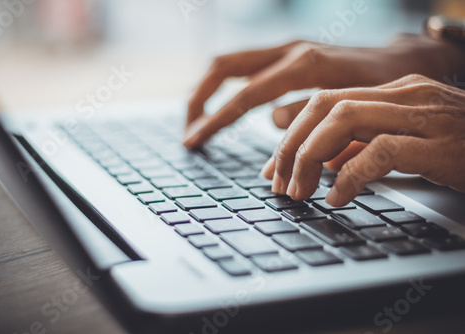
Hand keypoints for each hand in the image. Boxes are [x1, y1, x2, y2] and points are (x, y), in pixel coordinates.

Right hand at [184, 34, 464, 147]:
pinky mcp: (288, 55)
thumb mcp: (353, 105)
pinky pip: (247, 68)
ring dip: (209, 91)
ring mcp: (287, 49)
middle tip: (189, 130)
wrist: (404, 59)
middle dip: (199, 98)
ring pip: (231, 63)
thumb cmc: (383, 86)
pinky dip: (228, 89)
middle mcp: (289, 50)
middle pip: (224, 66)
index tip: (193, 140)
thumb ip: (311, 113)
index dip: (216, 120)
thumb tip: (273, 122)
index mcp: (304, 65)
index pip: (245, 95)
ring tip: (198, 122)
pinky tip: (225, 110)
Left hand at [261, 74, 464, 205]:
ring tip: (299, 191)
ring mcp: (423, 115)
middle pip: (324, 106)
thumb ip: (365, 147)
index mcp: (394, 91)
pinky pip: (380, 152)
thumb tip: (325, 164)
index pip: (324, 101)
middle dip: (291, 146)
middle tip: (278, 183)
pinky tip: (337, 198)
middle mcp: (404, 95)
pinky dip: (350, 176)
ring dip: (310, 158)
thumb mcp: (408, 144)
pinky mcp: (439, 144)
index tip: (274, 168)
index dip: (291, 134)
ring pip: (344, 120)